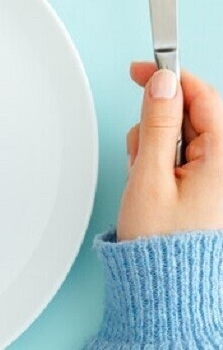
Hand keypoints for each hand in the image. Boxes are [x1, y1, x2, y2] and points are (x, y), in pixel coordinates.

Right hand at [117, 61, 222, 240]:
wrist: (168, 288)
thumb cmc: (163, 243)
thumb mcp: (150, 176)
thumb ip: (157, 124)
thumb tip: (161, 84)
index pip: (202, 97)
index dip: (170, 78)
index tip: (143, 69)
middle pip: (192, 116)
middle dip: (159, 123)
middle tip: (141, 149)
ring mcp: (219, 179)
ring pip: (184, 137)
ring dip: (158, 146)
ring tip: (147, 176)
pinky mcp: (208, 190)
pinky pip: (185, 159)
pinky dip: (163, 163)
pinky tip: (153, 183)